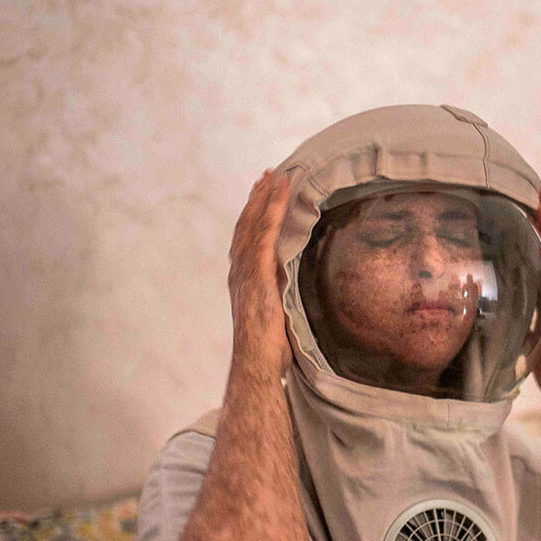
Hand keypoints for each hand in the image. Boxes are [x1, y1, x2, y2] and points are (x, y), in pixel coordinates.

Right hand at [228, 170, 292, 381]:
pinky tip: (281, 192)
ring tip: (275, 176)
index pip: (247, 240)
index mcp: (243, 281)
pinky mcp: (257, 274)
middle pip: (246, 226)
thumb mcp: (278, 317)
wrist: (256, 365)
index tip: (262, 196)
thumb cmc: (269, 351)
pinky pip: (265, 234)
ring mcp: (246, 272)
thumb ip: (284, 299)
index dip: (253, 216)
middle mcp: (240, 272)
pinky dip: (271, 209)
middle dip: (256, 199)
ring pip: (253, 224)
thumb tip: (301, 293)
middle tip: (267, 176)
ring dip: (264, 197)